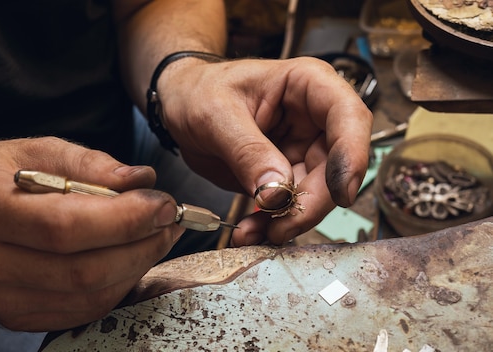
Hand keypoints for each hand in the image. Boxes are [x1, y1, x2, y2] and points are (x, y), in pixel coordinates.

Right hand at [0, 137, 182, 330]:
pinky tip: (129, 258)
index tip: (164, 203)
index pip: (63, 226)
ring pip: (89, 295)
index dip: (123, 219)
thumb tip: (142, 181)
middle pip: (82, 270)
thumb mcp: (35, 150)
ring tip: (157, 235)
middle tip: (170, 220)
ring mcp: (0, 298)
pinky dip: (118, 284)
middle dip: (142, 245)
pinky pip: (83, 310)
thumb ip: (89, 164)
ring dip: (137, 265)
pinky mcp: (16, 317)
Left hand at [157, 56, 372, 244]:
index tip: (341, 193)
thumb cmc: (199, 90)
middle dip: (312, 202)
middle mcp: (314, 118)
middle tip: (282, 225)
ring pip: (315, 193)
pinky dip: (271, 224)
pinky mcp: (285, 175)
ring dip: (289, 219)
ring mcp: (301, 149)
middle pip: (337, 166)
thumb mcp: (215, 114)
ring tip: (256, 232)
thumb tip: (278, 191)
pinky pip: (289, 206)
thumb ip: (248, 151)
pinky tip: (250, 231)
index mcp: (307, 85)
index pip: (348, 116)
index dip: (352, 156)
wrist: (180, 103)